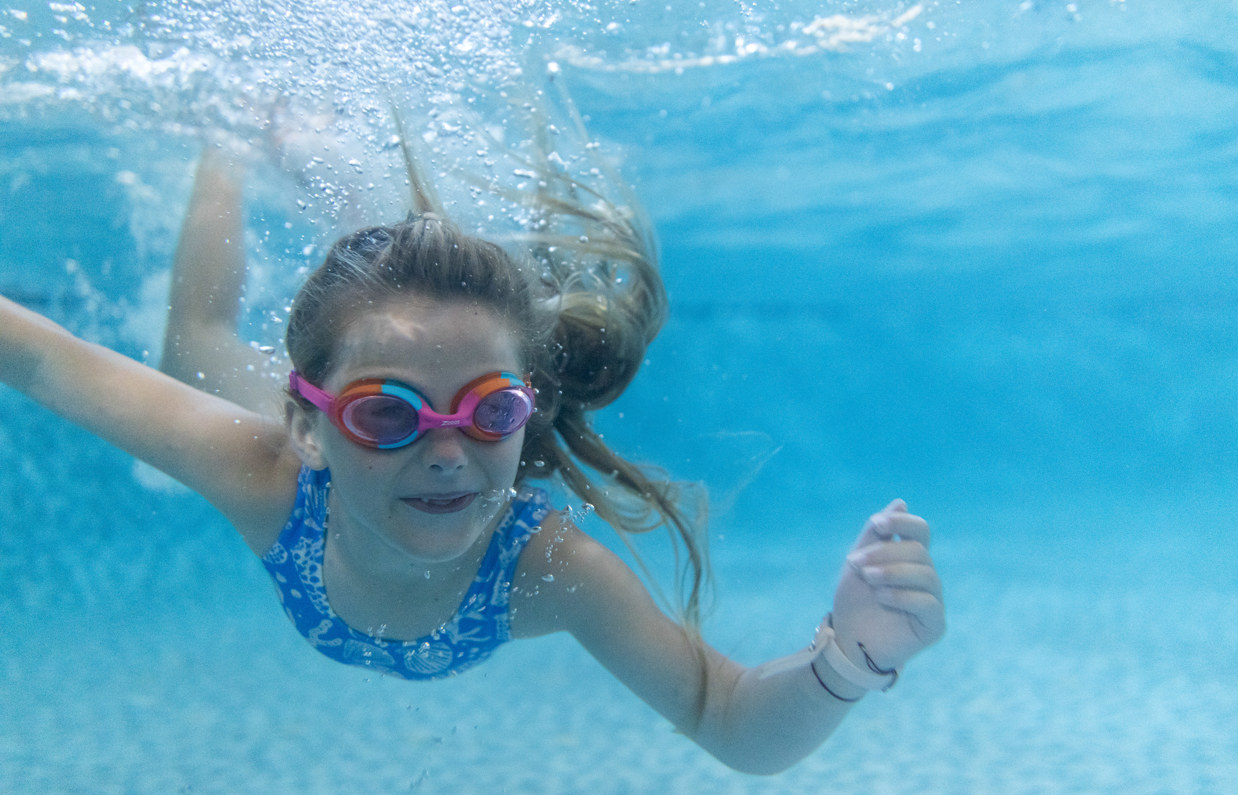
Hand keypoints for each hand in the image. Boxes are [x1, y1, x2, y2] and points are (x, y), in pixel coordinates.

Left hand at [828, 500, 944, 672]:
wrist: (848, 640)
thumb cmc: (855, 601)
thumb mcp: (859, 562)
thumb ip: (876, 535)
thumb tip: (901, 503)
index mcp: (909, 559)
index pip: (919, 530)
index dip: (901, 523)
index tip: (877, 525)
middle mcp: (926, 576)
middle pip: (918, 551)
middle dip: (884, 552)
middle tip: (855, 563)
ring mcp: (933, 600)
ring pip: (925, 574)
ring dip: (891, 571)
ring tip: (867, 578)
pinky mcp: (934, 624)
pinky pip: (928, 603)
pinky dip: (902, 596)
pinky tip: (882, 598)